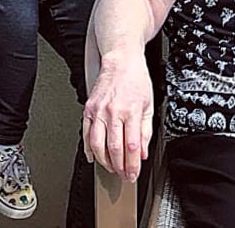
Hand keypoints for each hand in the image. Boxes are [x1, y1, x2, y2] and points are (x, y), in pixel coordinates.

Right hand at [83, 53, 154, 180]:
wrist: (121, 61)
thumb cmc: (136, 80)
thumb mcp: (148, 105)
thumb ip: (145, 131)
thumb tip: (142, 152)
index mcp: (131, 111)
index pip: (131, 146)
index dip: (132, 164)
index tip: (133, 173)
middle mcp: (113, 111)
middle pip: (114, 148)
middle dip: (119, 166)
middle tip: (123, 174)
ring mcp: (98, 111)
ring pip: (97, 144)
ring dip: (104, 161)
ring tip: (111, 167)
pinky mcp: (88, 109)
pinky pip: (85, 134)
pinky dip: (89, 149)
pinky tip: (94, 157)